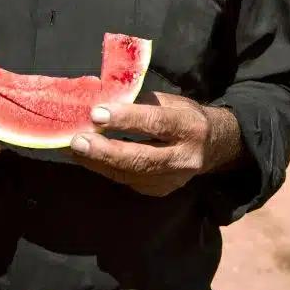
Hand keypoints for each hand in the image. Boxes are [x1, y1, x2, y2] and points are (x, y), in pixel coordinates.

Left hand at [70, 92, 243, 196]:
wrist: (214, 146)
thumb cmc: (186, 116)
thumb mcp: (171, 101)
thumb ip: (142, 101)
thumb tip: (105, 98)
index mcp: (189, 126)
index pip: (155, 123)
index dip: (125, 119)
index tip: (96, 113)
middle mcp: (184, 157)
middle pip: (141, 158)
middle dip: (105, 150)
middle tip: (77, 140)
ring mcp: (173, 179)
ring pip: (131, 174)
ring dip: (98, 162)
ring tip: (74, 149)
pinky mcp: (161, 191)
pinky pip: (129, 181)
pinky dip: (105, 169)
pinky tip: (87, 159)